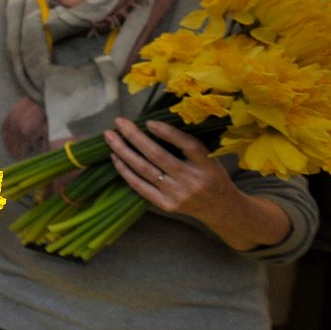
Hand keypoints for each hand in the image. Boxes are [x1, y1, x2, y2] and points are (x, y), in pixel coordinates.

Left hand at [105, 118, 235, 223]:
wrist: (220, 208)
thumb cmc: (211, 175)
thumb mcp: (210, 158)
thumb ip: (187, 145)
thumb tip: (152, 125)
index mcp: (207, 165)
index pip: (188, 145)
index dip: (167, 133)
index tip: (148, 122)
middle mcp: (192, 180)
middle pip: (158, 156)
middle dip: (134, 137)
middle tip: (118, 121)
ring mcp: (178, 194)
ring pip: (144, 169)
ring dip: (123, 151)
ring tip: (110, 136)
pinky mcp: (166, 205)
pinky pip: (139, 186)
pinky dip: (125, 170)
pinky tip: (115, 156)